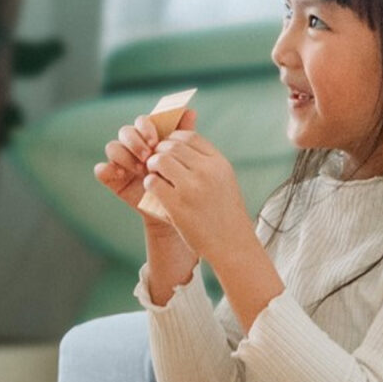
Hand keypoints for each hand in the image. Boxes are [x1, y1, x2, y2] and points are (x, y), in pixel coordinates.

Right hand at [94, 109, 191, 222]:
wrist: (178, 209)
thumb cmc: (182, 181)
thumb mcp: (186, 159)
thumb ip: (186, 136)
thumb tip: (190, 111)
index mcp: (150, 138)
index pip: (141, 122)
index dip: (145, 127)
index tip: (155, 140)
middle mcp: (133, 147)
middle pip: (125, 132)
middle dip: (135, 141)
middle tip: (147, 155)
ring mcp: (121, 162)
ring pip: (112, 147)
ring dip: (125, 155)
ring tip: (140, 169)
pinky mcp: (113, 178)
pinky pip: (101, 169)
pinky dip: (106, 169)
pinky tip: (122, 175)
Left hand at [142, 125, 246, 247]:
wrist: (232, 245)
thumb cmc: (225, 213)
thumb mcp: (224, 180)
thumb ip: (205, 162)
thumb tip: (177, 143)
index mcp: (219, 163)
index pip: (189, 136)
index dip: (173, 140)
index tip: (169, 152)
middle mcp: (207, 171)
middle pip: (171, 146)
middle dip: (159, 153)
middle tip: (158, 166)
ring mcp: (192, 188)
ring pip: (159, 160)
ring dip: (152, 167)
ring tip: (156, 177)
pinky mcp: (177, 205)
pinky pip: (152, 182)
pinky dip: (149, 184)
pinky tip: (156, 191)